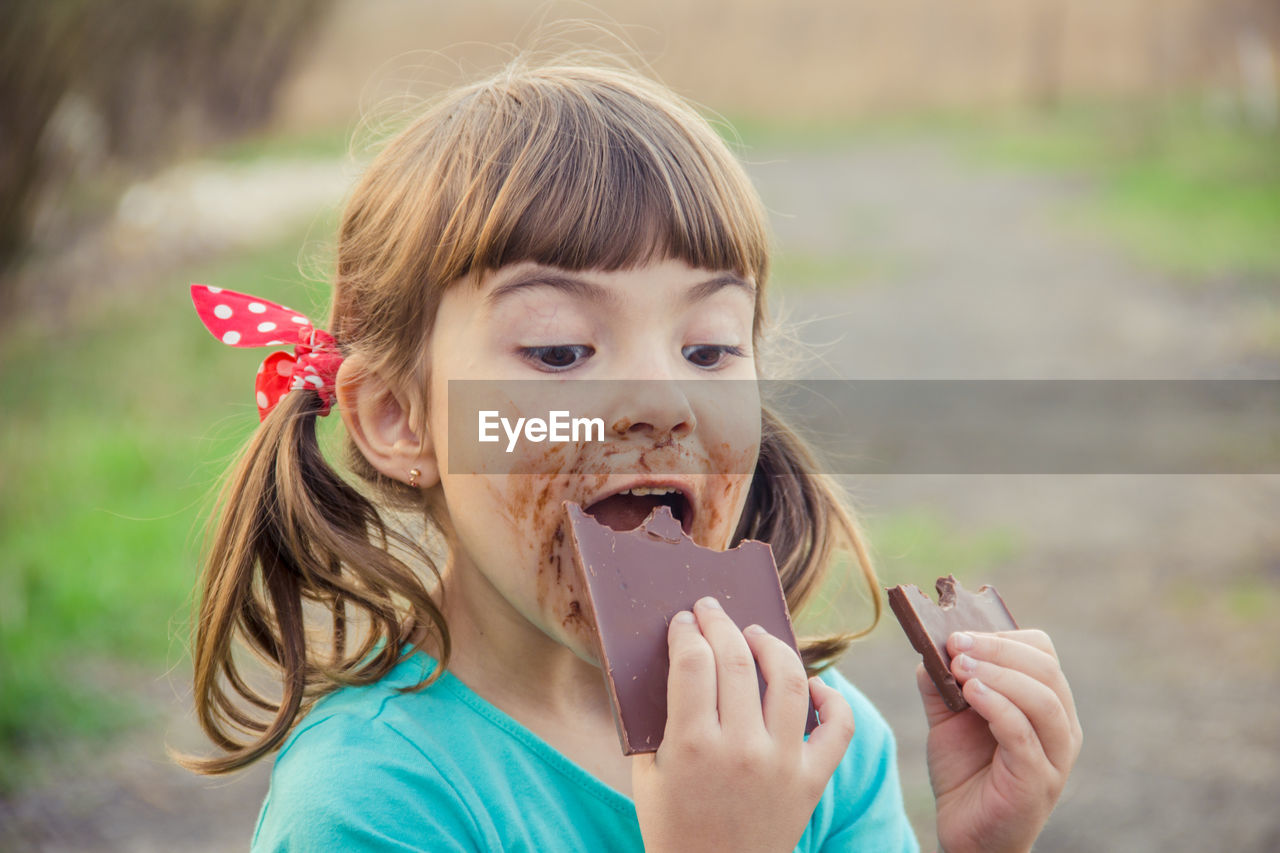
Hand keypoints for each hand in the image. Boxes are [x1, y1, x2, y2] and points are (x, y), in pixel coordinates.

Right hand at [631, 596, 855, 852]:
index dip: (686, 631)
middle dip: (720, 623)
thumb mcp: (646, 772)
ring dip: (771, 645)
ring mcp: (781, 764)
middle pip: (735, 660)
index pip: (691, 662)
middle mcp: (740, 750)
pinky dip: (831, 697)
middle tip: (712, 610)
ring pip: (788, 679)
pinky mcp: (811, 781)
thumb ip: (657, 718)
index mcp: (690, 746)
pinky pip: (838, 726)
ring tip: (755, 635)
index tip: (683, 621)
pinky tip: (811, 684)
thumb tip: (672, 658)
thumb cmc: (671, 825)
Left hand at [920, 630, 1081, 852]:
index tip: (958, 633)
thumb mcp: (948, 717)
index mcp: (1045, 703)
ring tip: (960, 667)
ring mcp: (1054, 755)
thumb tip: (931, 645)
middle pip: (1046, 669)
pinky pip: (1023, 734)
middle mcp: (1061, 726)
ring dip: (998, 673)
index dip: (1002, 635)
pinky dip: (997, 706)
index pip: (1042, 652)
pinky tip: (969, 693)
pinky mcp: (1037, 780)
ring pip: (1042, 699)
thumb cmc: (964, 771)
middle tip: (956, 644)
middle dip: (997, 648)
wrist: (966, 832)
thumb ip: (941, 681)